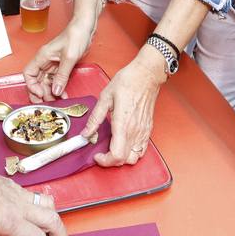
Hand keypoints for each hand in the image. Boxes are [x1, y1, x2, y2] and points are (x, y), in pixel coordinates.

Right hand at [23, 20, 94, 101]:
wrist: (85, 28)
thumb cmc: (75, 35)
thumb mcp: (69, 56)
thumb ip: (62, 75)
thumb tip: (56, 91)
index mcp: (42, 57)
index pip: (28, 74)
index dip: (31, 86)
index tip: (40, 94)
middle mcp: (45, 61)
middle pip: (36, 81)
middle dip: (40, 93)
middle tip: (46, 104)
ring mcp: (53, 64)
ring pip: (46, 82)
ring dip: (51, 93)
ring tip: (58, 101)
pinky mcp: (61, 66)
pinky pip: (56, 80)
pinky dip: (59, 89)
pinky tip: (64, 95)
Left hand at [84, 48, 166, 166]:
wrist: (147, 74)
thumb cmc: (128, 82)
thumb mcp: (105, 97)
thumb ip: (95, 118)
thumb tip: (85, 134)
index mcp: (123, 124)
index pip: (116, 156)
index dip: (105, 161)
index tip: (97, 155)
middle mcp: (135, 131)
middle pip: (124, 161)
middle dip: (110, 161)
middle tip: (101, 152)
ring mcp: (143, 131)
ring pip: (134, 158)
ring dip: (122, 159)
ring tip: (112, 148)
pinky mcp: (148, 129)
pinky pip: (142, 150)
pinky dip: (132, 153)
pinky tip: (123, 143)